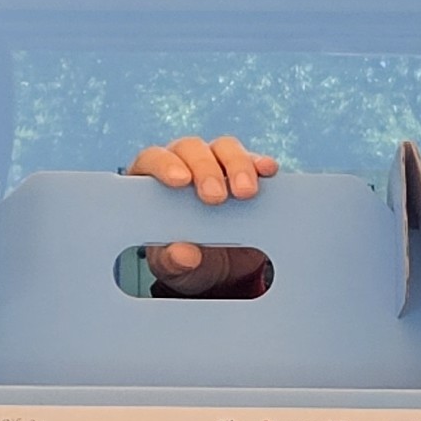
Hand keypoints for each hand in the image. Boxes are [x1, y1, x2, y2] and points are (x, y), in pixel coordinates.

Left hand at [128, 136, 276, 281]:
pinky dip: (261, 164)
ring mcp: (217, 165)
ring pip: (224, 148)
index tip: (180, 181)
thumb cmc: (186, 262)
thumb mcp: (174, 269)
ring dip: (236, 165)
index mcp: (153, 183)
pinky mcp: (246, 174)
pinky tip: (267, 171)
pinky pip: (254, 160)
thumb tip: (182, 255)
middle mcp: (183, 166)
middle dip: (204, 169)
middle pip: (191, 149)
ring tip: (245, 192)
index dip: (165, 165)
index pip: (153, 160)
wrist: (220, 272)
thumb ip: (172, 262)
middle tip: (215, 197)